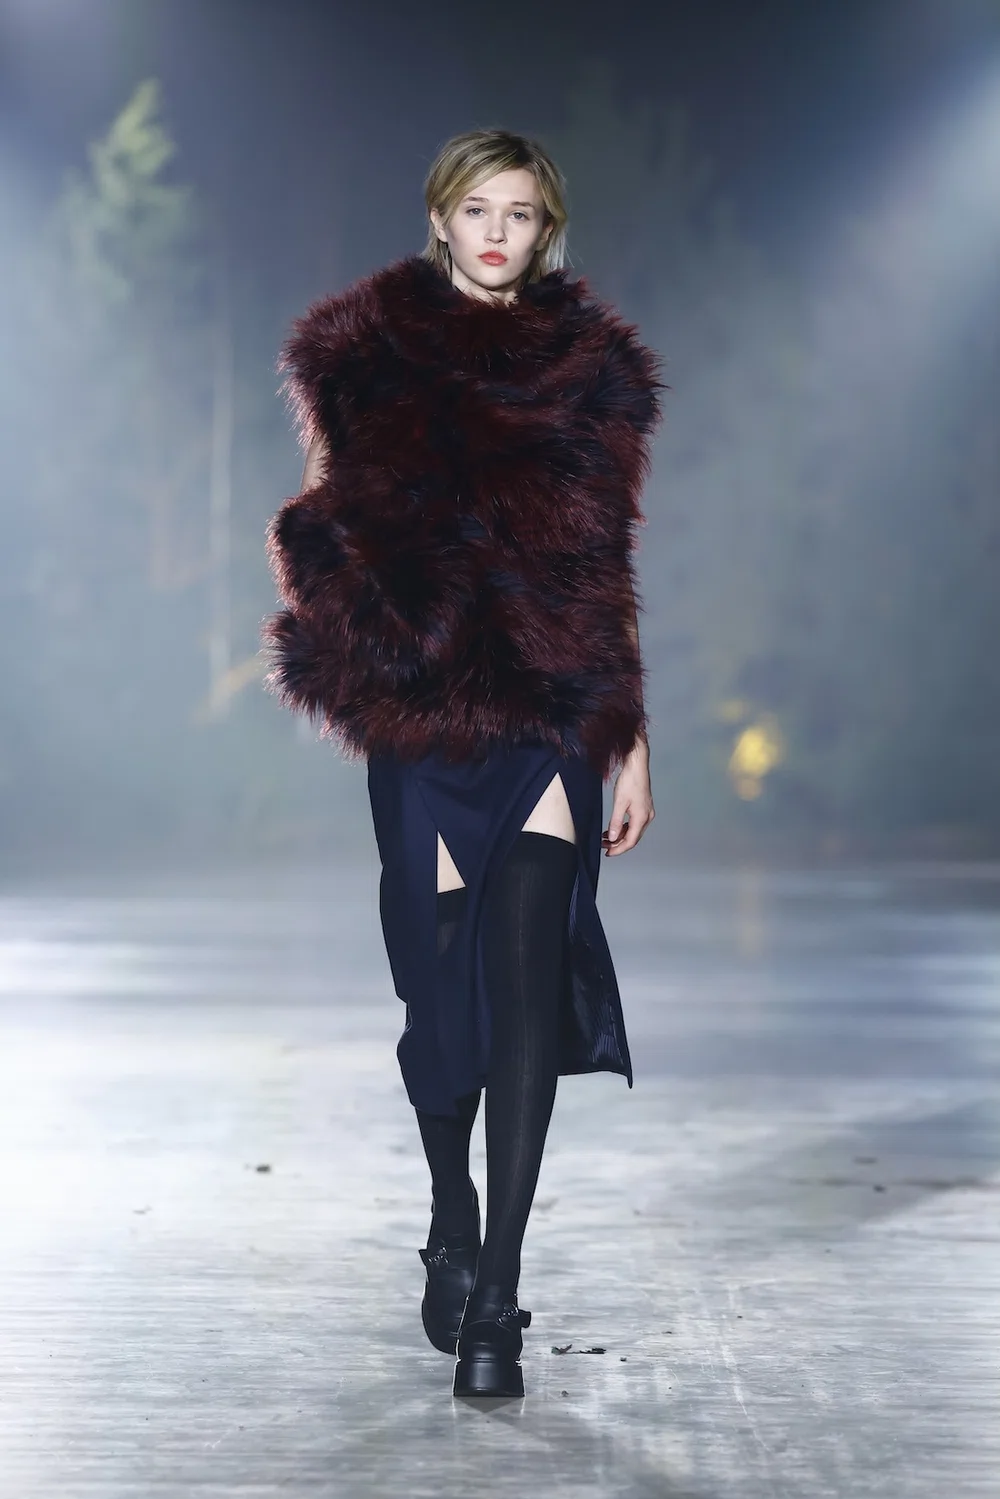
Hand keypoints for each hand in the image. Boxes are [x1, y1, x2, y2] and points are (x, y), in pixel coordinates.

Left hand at [602, 738, 654, 855]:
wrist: (637, 765)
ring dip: (620, 836)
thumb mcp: (619, 803)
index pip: (630, 841)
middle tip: (604, 847)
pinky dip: (623, 828)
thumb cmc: (630, 780)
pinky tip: (613, 828)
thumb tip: (612, 838)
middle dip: (618, 844)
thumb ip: (615, 822)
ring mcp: (646, 812)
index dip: (618, 849)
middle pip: (632, 838)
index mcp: (642, 818)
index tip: (608, 853)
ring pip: (633, 831)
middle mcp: (647, 817)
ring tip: (605, 838)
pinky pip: (633, 823)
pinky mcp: (643, 808)